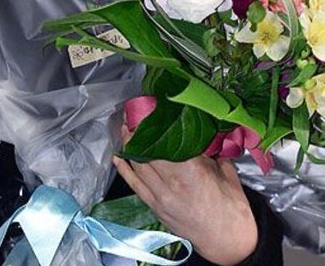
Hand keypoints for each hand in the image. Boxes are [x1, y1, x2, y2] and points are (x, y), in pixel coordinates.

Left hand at [113, 124, 257, 265]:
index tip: (149, 106)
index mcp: (191, 172)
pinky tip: (118, 155)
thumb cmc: (232, 207)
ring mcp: (161, 197)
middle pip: (147, 150)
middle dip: (138, 129)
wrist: (229, 244)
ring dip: (129, 144)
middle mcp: (171, 183)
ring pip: (138, 164)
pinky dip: (125, 168)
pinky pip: (135, 184)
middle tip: (134, 112)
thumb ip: (210, 150)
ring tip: (126, 127)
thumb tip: (201, 129)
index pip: (166, 140)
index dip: (155, 122)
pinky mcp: (155, 207)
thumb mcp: (225, 172)